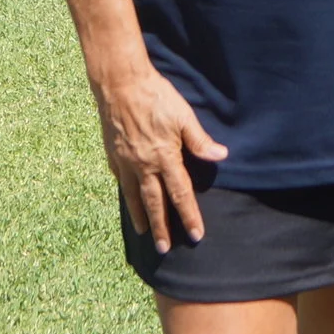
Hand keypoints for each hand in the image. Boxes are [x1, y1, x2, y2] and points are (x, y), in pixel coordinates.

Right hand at [93, 66, 229, 251]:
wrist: (121, 85)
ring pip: (134, 196)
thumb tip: (220, 156)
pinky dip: (126, 194)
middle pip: (154, 203)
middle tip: (164, 248)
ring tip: (145, 233)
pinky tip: (129, 200)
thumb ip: (200, 140)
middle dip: (161, 227)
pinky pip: (121, 181)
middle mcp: (143, 166)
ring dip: (141, 216)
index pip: (180, 194)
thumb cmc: (156, 97)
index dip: (189, 215)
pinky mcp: (113, 155)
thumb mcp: (184, 116)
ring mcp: (125, 162)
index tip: (195, 235)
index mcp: (164, 158)